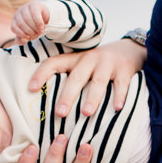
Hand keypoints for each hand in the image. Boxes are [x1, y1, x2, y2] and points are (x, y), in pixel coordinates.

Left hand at [11, 1, 49, 44]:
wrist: (44, 16)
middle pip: (21, 24)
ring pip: (27, 19)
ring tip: (40, 32)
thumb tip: (24, 40)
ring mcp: (25, 8)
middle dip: (29, 31)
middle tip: (36, 35)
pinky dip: (39, 23)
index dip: (21, 34)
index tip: (28, 38)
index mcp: (14, 21)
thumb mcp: (27, 34)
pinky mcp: (34, 5)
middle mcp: (18, 13)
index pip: (14, 27)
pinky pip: (35, 15)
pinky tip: (42, 28)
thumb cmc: (33, 27)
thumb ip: (22, 40)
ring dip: (34, 28)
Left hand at [28, 38, 146, 117]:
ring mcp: (108, 63)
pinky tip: (117, 108)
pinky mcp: (124, 68)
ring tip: (86, 113)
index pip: (54, 63)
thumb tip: (50, 107)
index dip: (41, 74)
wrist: (130, 49)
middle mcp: (90, 59)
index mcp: (75, 59)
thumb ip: (70, 78)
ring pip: (98, 81)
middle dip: (68, 95)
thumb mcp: (83, 66)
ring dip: (92, 98)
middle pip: (76, 77)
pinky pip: (121, 84)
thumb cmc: (99, 65)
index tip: (31, 89)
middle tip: (60, 113)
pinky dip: (119, 96)